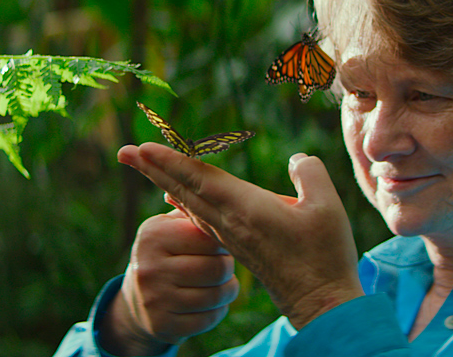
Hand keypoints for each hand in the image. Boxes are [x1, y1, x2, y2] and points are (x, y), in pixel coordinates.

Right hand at [99, 209, 238, 354]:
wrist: (138, 298)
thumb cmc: (167, 252)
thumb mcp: (170, 226)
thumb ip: (191, 207)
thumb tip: (210, 179)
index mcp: (154, 235)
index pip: (209, 237)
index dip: (222, 242)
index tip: (219, 243)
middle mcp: (150, 267)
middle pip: (217, 268)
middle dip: (227, 268)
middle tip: (222, 265)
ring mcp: (155, 299)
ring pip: (217, 296)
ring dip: (227, 290)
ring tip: (222, 282)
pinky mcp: (163, 325)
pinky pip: (210, 319)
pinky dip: (218, 311)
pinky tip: (210, 302)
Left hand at [118, 143, 364, 328]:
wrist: (321, 304)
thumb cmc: (325, 255)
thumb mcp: (327, 207)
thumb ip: (310, 174)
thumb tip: (296, 159)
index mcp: (246, 210)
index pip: (200, 179)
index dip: (171, 161)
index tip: (143, 148)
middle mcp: (230, 223)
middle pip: (183, 189)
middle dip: (153, 168)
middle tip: (124, 151)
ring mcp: (231, 237)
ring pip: (189, 203)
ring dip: (164, 181)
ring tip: (144, 165)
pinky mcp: (237, 247)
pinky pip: (200, 218)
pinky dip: (183, 201)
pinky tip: (174, 197)